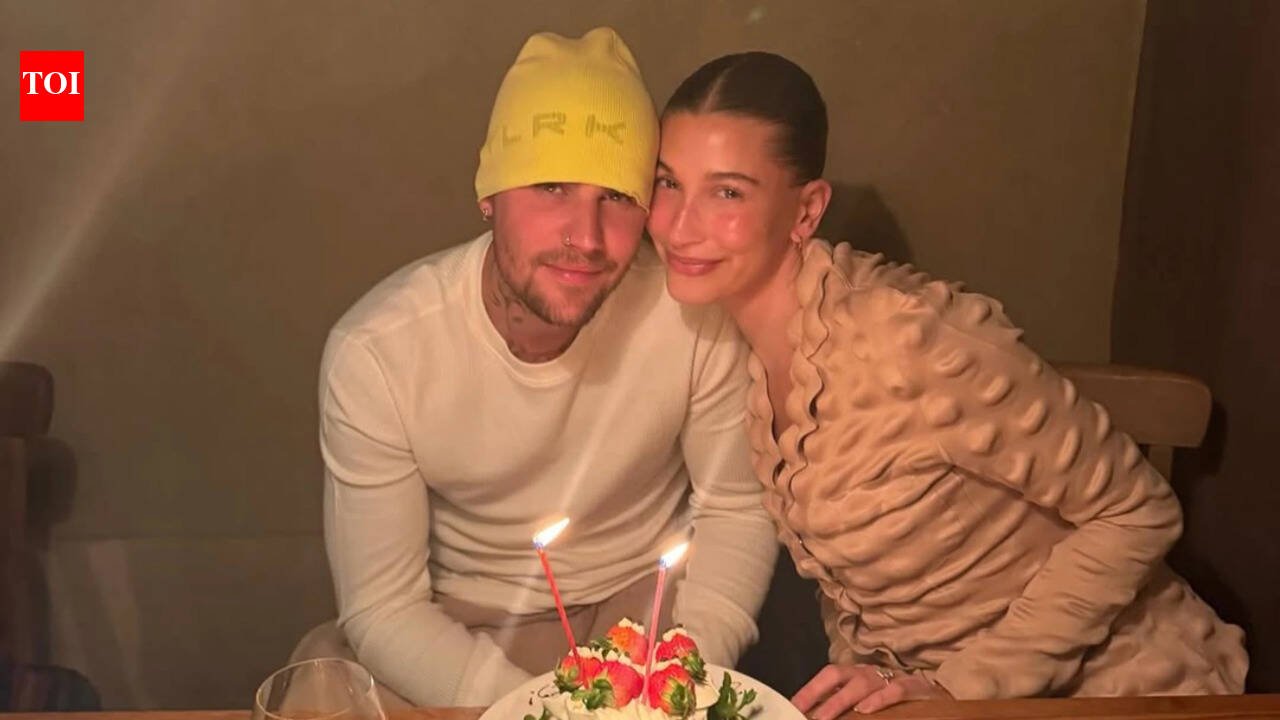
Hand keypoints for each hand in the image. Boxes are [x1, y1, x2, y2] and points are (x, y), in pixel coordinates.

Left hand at [791, 663, 950, 716]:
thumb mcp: (867, 701)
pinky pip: (894, 690)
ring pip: (863, 683)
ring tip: (826, 716)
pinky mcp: (913, 687)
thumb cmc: (894, 700)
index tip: (791, 707)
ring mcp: (891, 678)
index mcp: (857, 675)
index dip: (809, 690)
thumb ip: (845, 706)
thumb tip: (817, 716)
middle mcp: (870, 672)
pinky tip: (865, 710)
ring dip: (841, 699)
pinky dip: (879, 699)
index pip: (828, 677)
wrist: (937, 695)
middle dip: (818, 692)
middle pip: (838, 674)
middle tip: (802, 712)